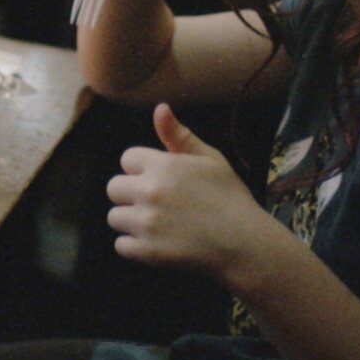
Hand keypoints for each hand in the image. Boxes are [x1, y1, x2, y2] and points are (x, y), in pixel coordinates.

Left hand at [107, 104, 270, 280]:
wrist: (246, 245)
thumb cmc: (229, 199)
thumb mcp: (210, 160)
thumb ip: (179, 136)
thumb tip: (159, 108)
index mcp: (164, 166)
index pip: (127, 159)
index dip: (143, 170)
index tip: (164, 182)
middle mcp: (150, 191)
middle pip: (114, 188)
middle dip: (131, 195)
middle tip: (159, 205)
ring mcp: (146, 222)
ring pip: (115, 217)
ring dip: (132, 222)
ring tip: (161, 225)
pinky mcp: (146, 251)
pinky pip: (121, 245)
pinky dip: (135, 247)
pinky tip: (159, 243)